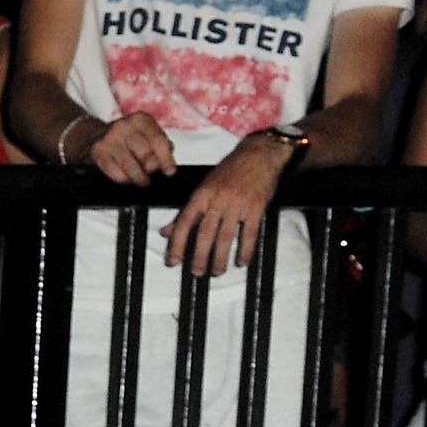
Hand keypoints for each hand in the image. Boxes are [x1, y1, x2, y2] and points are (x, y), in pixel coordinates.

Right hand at [85, 111, 176, 185]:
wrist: (94, 135)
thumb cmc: (126, 138)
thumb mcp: (146, 135)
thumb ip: (159, 146)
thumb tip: (163, 163)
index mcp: (141, 119)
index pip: (158, 140)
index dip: (166, 158)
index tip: (170, 171)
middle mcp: (124, 126)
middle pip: (144, 153)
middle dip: (151, 168)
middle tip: (151, 175)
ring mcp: (110, 139)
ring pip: (129, 164)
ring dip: (138, 177)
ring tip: (142, 181)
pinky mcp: (98, 151)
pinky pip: (114, 171)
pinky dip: (123, 178)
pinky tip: (127, 178)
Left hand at [161, 136, 290, 274]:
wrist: (260, 154)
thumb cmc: (229, 171)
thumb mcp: (204, 187)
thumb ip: (187, 212)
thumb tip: (166, 232)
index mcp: (202, 195)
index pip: (185, 223)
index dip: (177, 244)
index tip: (173, 261)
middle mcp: (218, 199)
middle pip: (205, 233)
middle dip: (200, 256)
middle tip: (197, 272)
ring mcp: (238, 203)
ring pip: (226, 236)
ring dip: (221, 257)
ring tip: (217, 271)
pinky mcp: (256, 206)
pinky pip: (250, 232)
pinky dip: (246, 249)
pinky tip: (242, 261)